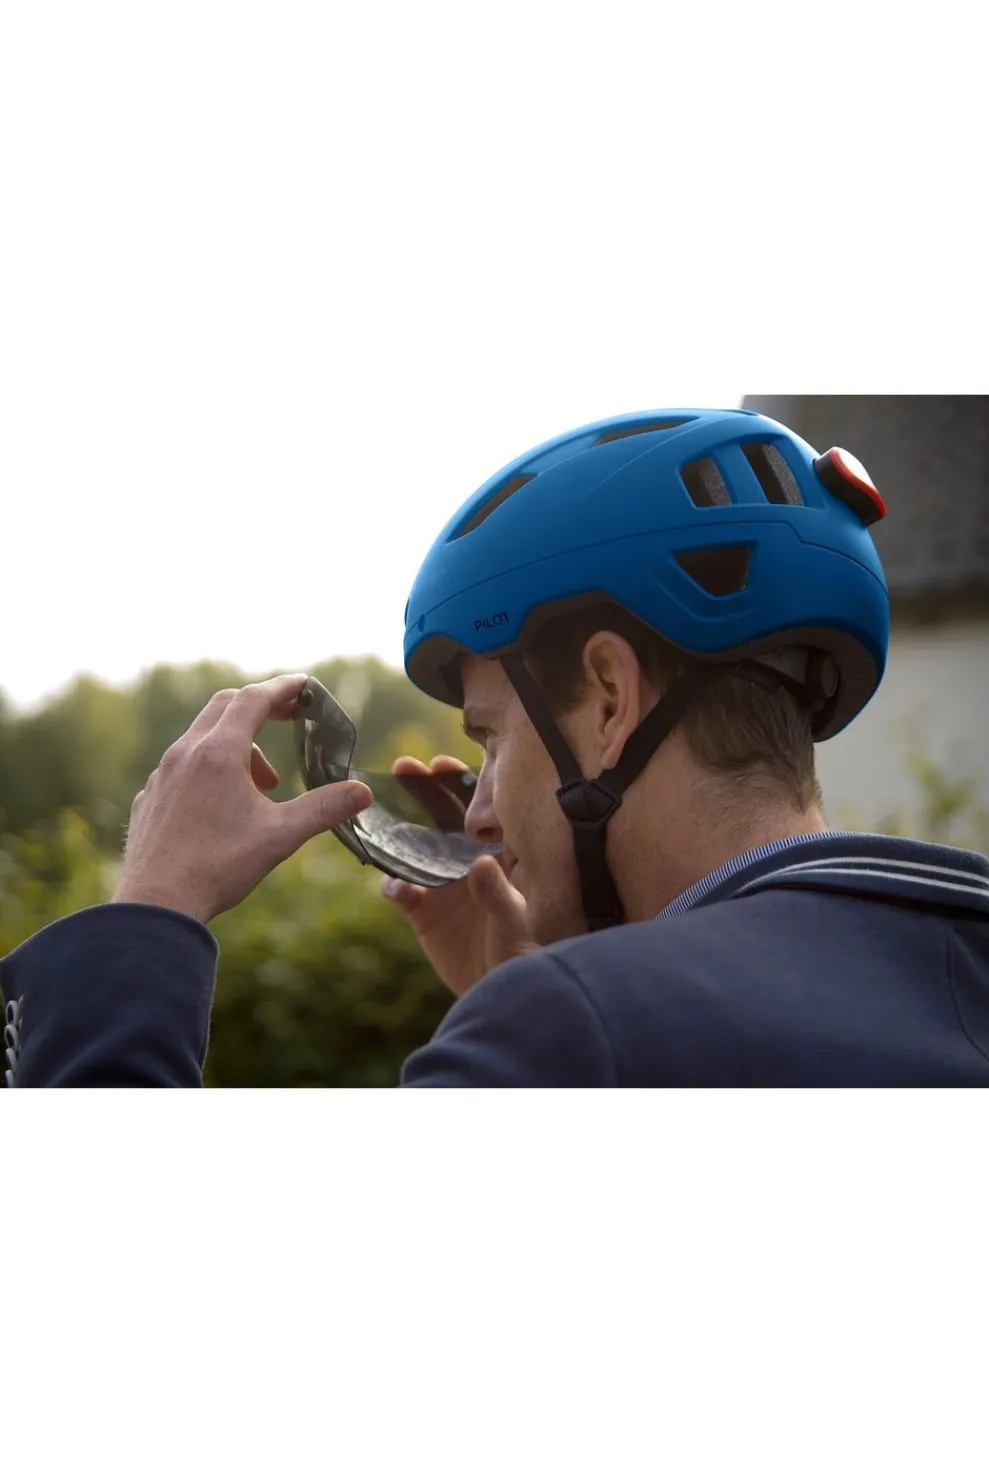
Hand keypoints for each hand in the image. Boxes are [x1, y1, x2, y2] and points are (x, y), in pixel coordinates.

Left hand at [114, 674, 371, 922]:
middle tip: (288, 718)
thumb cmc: (218, 867)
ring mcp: (162, 775)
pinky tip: (220, 804)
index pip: (254, 699)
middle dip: (260, 707)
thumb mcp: (281, 837)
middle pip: (224, 705)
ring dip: (237, 745)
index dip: (283, 688)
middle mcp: (185, 753)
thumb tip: (362, 792)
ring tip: (262, 783)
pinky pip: (181, 765)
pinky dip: (209, 767)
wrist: (156, 905)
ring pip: (201, 737)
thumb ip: (324, 809)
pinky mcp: (149, 798)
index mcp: (219, 753)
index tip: (304, 685)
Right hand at [381, 755, 533, 996]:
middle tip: (405, 766)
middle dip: (424, 791)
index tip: (444, 763)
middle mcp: (466, 861)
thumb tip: (481, 863)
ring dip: (398, 828)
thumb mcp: (518, 923)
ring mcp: (441, 883)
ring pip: (415, 846)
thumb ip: (501, 894)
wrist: (497, 991)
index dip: (461, 784)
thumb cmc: (523, 952)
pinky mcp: (421, 910)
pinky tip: (394, 886)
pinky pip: (399, 889)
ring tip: (379, 809)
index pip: (479, 811)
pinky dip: (393, 884)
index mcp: (497, 854)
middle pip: (442, 818)